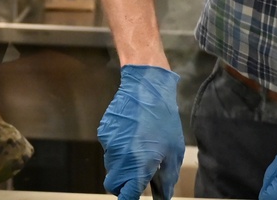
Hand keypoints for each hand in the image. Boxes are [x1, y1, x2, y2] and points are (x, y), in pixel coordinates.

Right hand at [97, 65, 183, 199]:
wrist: (145, 88)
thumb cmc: (163, 120)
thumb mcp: (173, 151)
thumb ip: (166, 178)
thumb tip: (163, 196)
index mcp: (139, 165)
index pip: (126, 195)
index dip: (129, 199)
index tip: (134, 197)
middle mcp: (119, 157)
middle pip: (113, 185)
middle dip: (123, 187)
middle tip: (137, 179)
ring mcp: (108, 144)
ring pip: (110, 166)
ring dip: (121, 167)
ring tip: (137, 150)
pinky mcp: (103, 132)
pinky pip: (108, 148)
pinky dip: (118, 149)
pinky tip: (130, 135)